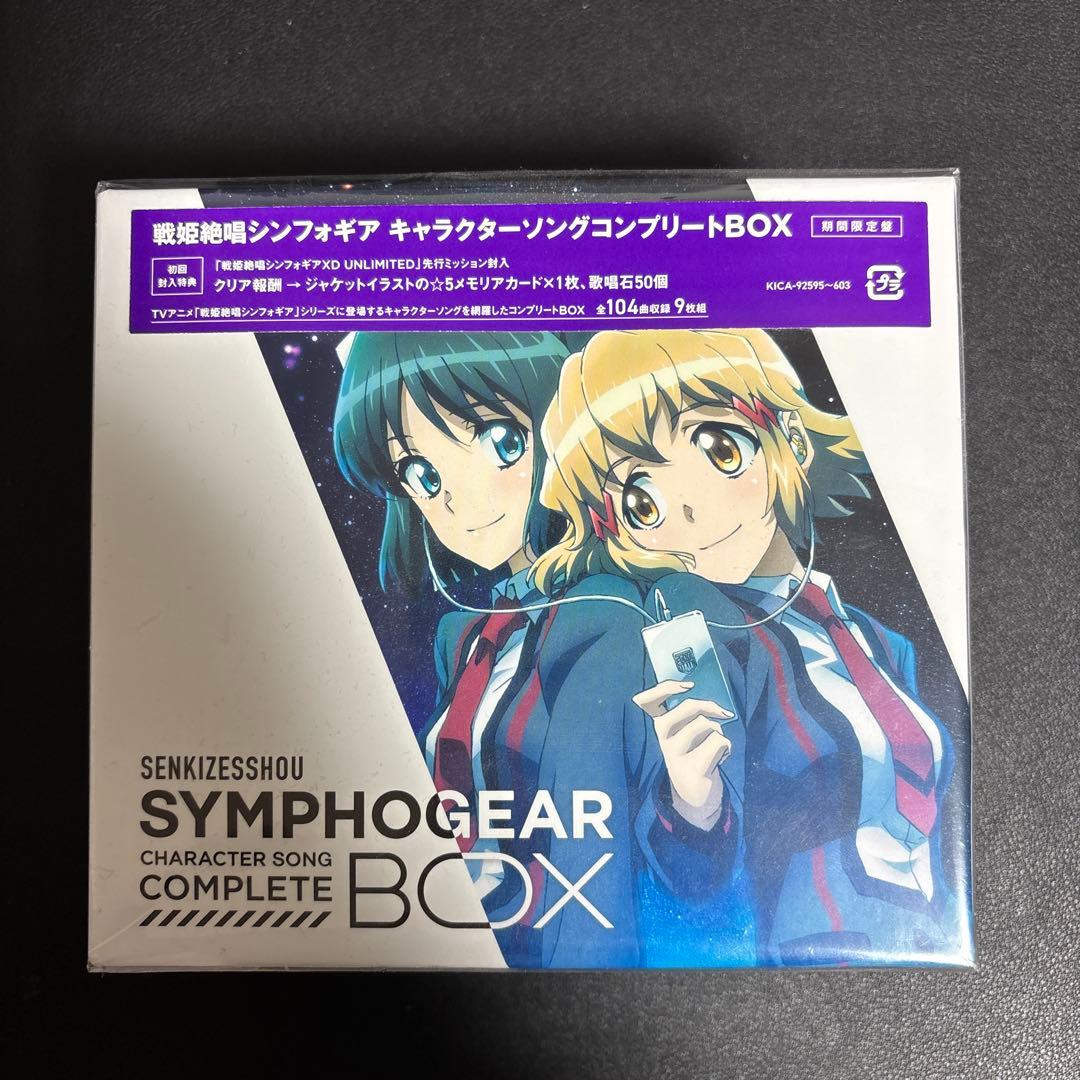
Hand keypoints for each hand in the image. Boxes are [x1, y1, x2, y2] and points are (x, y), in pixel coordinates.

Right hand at [632, 681, 732, 831]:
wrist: (694, 793)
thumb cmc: (695, 752)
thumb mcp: (687, 733)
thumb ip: (692, 715)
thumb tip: (714, 704)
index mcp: (660, 725)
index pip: (647, 701)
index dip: (664, 688)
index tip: (687, 685)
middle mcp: (662, 738)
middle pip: (688, 706)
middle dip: (710, 706)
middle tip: (722, 712)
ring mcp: (674, 754)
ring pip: (707, 724)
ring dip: (719, 731)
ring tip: (715, 744)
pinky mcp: (691, 769)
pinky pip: (718, 742)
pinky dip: (727, 746)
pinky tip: (721, 757)